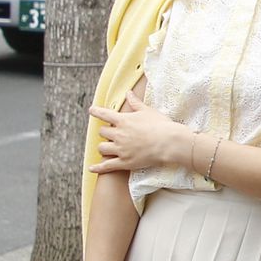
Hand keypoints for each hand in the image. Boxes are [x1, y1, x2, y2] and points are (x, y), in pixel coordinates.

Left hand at [88, 94, 202, 176]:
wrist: (169, 143)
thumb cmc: (160, 125)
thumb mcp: (148, 111)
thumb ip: (135, 103)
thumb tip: (128, 93)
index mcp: (123, 120)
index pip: (104, 114)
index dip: (96, 112)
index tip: (91, 110)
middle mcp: (118, 134)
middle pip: (102, 132)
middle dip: (106, 132)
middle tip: (112, 133)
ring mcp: (120, 149)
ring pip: (102, 148)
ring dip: (104, 147)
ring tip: (108, 147)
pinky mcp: (124, 162)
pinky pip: (106, 166)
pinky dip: (98, 167)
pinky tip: (91, 168)